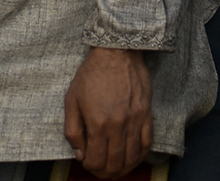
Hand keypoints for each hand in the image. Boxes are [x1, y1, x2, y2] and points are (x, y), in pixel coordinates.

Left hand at [62, 45, 153, 174]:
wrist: (116, 51)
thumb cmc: (91, 74)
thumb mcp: (71, 101)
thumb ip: (72, 131)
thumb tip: (80, 154)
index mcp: (97, 123)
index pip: (95, 160)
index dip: (90, 167)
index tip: (88, 164)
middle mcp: (118, 125)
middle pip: (115, 163)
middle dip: (106, 173)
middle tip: (102, 172)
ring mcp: (135, 120)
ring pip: (132, 157)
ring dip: (124, 169)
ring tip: (117, 170)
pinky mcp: (146, 113)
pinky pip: (147, 142)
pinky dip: (140, 155)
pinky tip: (134, 158)